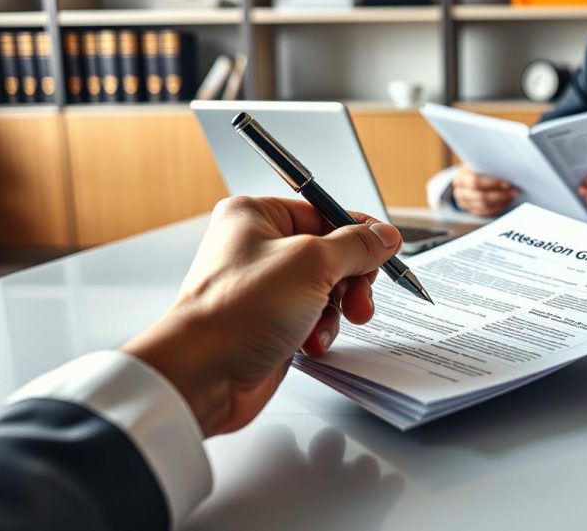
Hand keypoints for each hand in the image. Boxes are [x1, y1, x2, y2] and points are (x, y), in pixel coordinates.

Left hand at [121, 196, 402, 436]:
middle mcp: (259, 247)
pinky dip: (319, 330)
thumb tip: (384, 236)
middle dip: (350, 280)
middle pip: (332, 254)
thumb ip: (356, 246)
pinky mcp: (270, 322)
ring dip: (334, 311)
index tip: (384, 250)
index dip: (358, 233)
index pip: (325, 213)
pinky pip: (314, 318)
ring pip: (327, 289)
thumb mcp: (312, 263)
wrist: (202, 374)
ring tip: (324, 324)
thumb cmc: (238, 311)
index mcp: (257, 216)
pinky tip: (309, 342)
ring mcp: (265, 287)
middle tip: (357, 297)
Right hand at [451, 166, 517, 216]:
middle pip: (480, 196)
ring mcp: (464, 202)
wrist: (468, 175)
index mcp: (461, 176)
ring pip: (484, 205)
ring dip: (501, 201)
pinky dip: (498, 207)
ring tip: (512, 195)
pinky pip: (486, 212)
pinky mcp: (471, 210)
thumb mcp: (480, 162)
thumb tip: (509, 168)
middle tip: (515, 190)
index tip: (508, 183)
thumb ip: (490, 165)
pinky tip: (507, 200)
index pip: (475, 181)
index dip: (492, 183)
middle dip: (500, 194)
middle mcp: (460, 190)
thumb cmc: (479, 166)